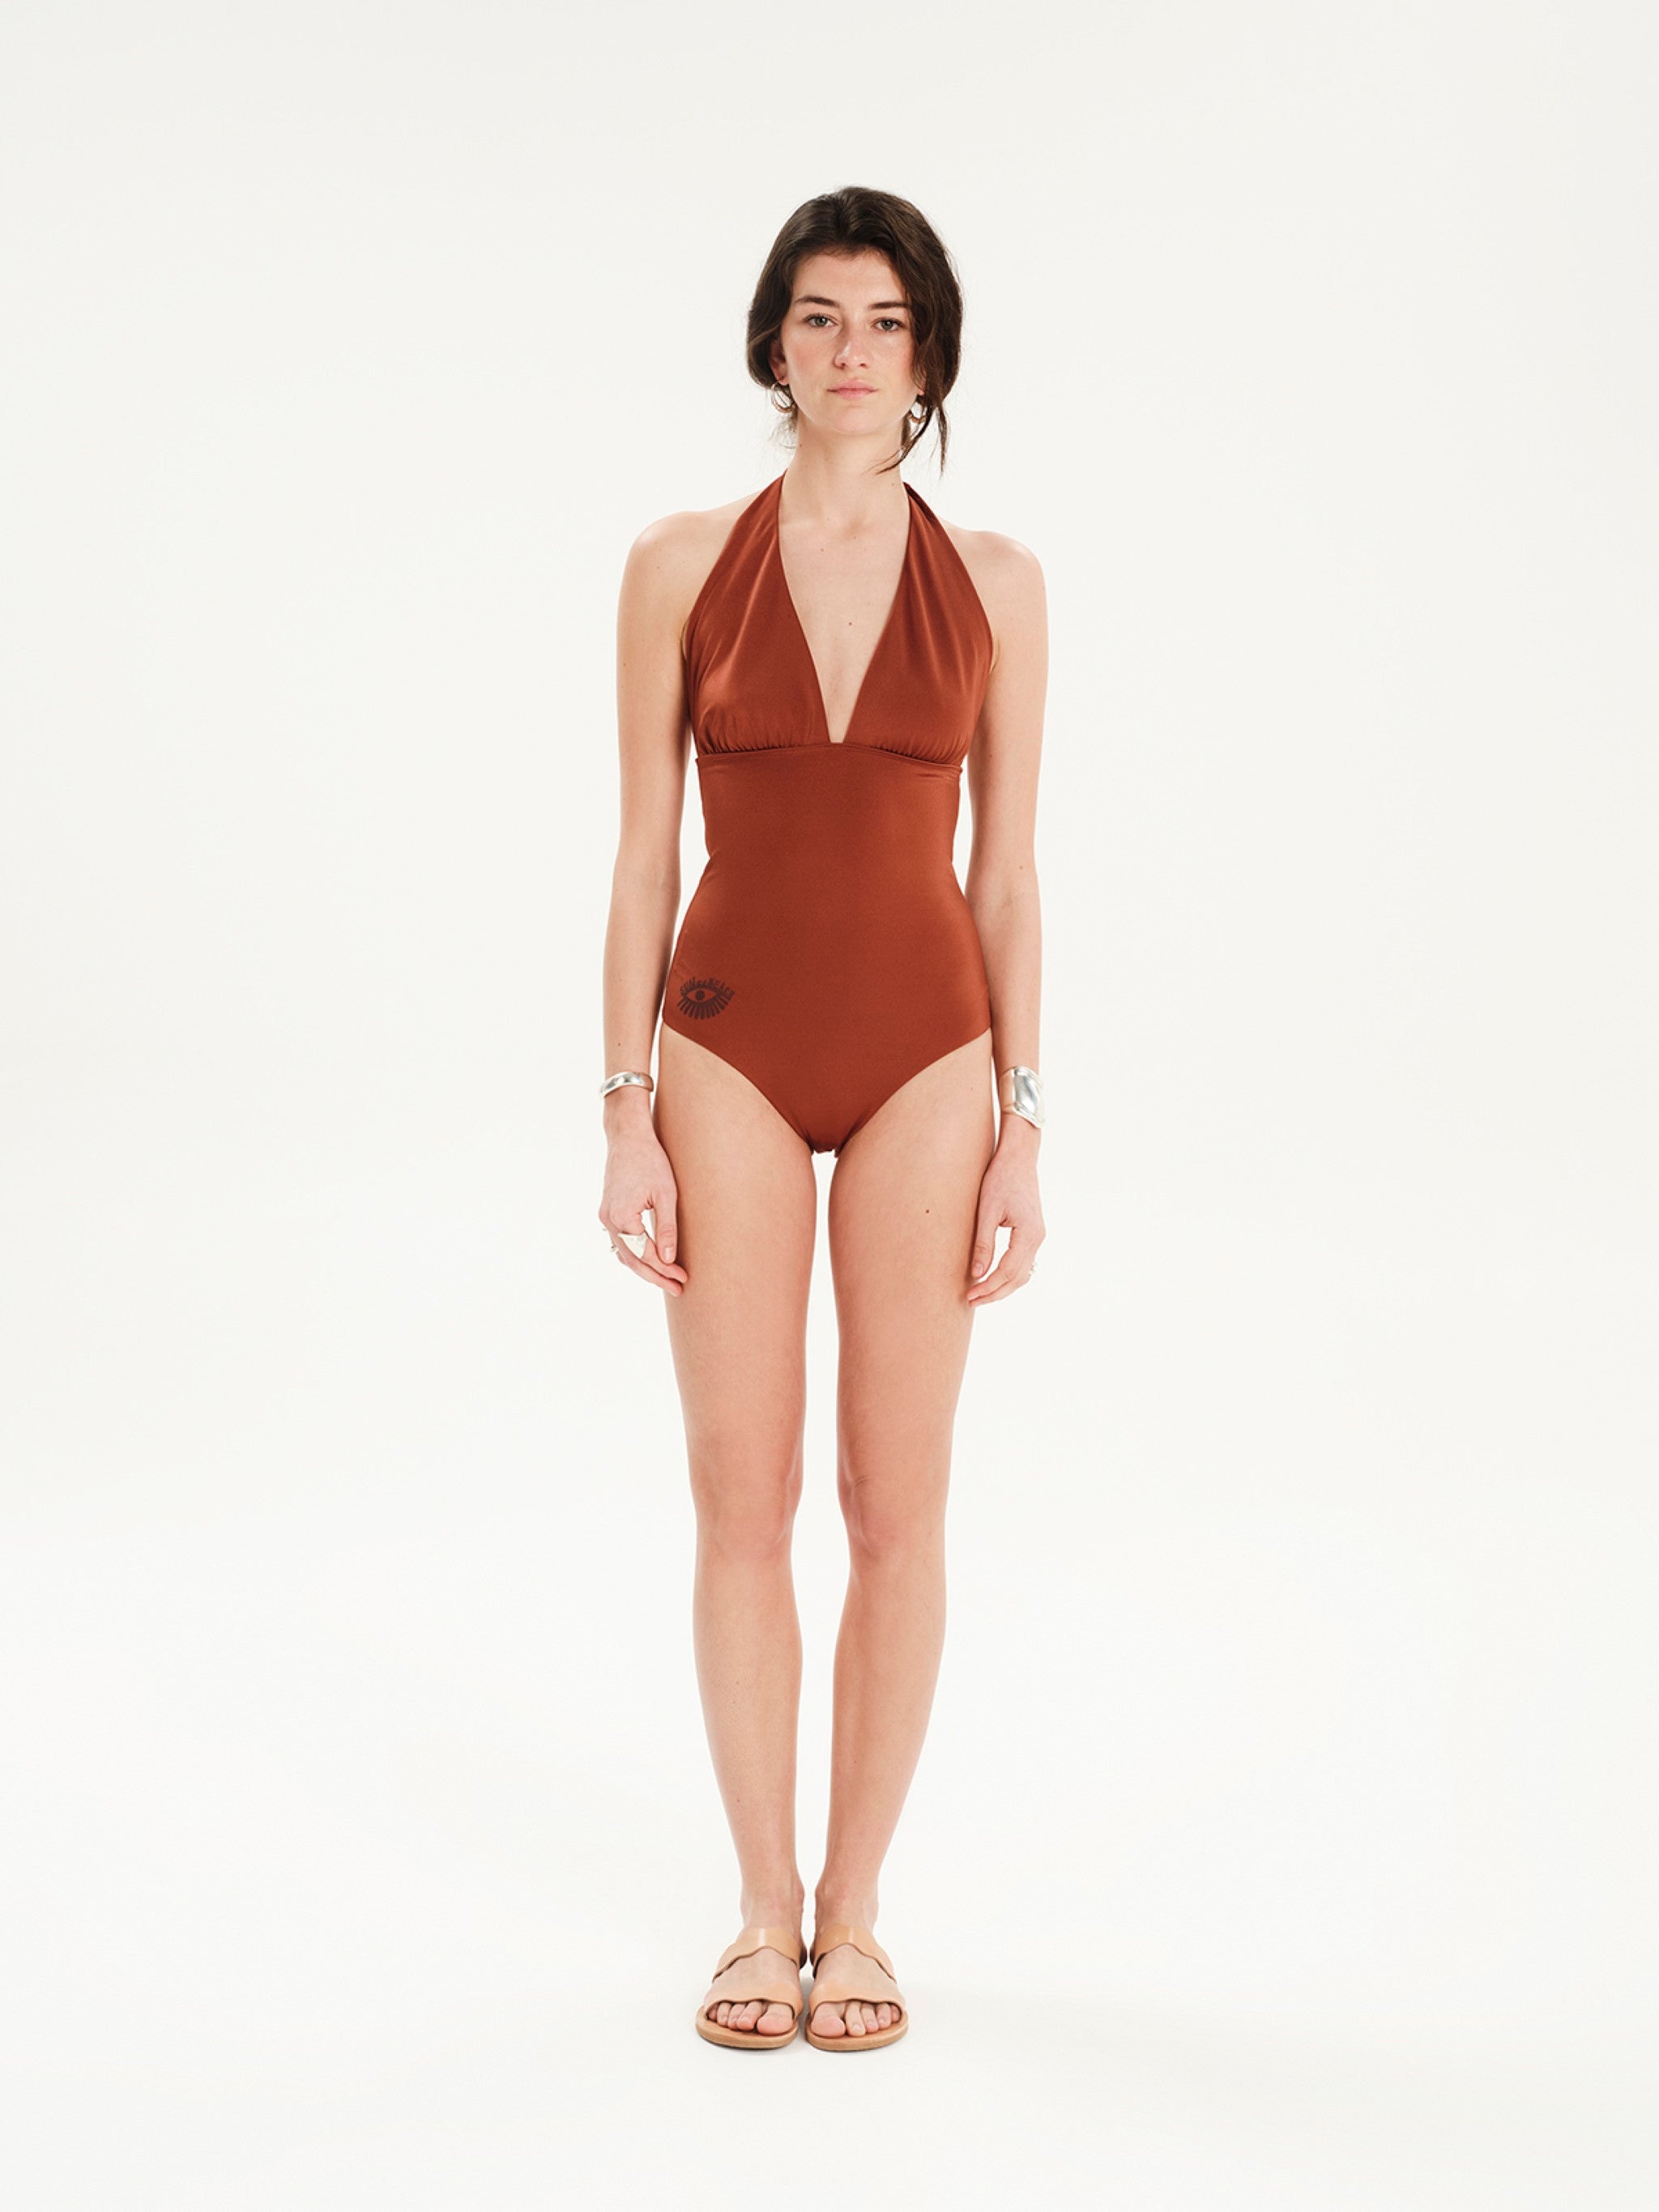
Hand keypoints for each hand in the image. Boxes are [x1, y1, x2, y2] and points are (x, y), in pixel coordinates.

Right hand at [598, 1121, 688, 1296]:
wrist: (628, 1137)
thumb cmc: (650, 1160)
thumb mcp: (666, 1194)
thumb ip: (666, 1229)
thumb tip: (669, 1260)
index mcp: (622, 1217)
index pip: (646, 1255)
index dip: (666, 1270)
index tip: (683, 1279)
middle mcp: (609, 1220)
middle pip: (632, 1260)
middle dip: (655, 1276)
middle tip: (677, 1288)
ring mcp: (605, 1216)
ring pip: (624, 1253)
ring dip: (644, 1268)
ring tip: (665, 1280)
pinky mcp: (608, 1211)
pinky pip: (620, 1241)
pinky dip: (634, 1254)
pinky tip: (649, 1261)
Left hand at [966, 1122, 1044, 1303]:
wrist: (1019, 1157)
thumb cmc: (1001, 1178)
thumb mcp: (987, 1210)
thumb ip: (984, 1243)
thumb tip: (977, 1273)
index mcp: (1029, 1234)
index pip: (1008, 1272)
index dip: (988, 1287)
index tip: (970, 1295)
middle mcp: (1038, 1238)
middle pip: (1018, 1278)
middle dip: (995, 1293)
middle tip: (972, 1301)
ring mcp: (1038, 1236)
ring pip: (1023, 1273)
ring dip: (1002, 1286)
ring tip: (980, 1294)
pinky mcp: (1032, 1232)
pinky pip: (1023, 1262)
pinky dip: (1009, 1275)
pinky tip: (992, 1278)